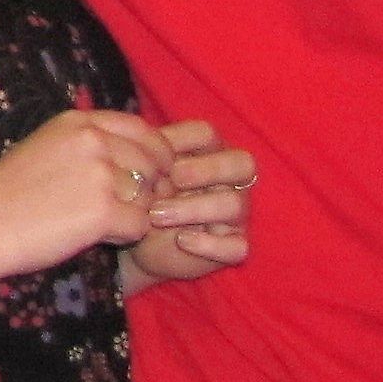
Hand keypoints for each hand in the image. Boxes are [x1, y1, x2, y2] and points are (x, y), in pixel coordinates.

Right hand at [0, 108, 179, 275]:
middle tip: (123, 206)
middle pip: (154, 163)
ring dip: (133, 212)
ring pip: (148, 196)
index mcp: (78, 122)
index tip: (154, 172)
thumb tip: (139, 157)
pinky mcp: (103, 210)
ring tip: (97, 222)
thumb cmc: (6, 193)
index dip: (156, 153)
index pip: (142, 129)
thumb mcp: (45, 147)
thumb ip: (88, 145)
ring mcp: (100, 174)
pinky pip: (140, 225)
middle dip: (148, 188)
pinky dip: (124, 236)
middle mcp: (93, 141)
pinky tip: (95, 236)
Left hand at [124, 118, 254, 287]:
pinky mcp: (234, 246)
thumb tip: (144, 156)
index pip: (208, 134)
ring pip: (235, 204)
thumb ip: (147, 163)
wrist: (141, 247)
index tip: (157, 156)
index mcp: (206, 154)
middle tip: (172, 179)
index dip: (184, 140)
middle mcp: (229, 182)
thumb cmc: (146, 202)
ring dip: (194, 208)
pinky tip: (181, 240)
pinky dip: (209, 243)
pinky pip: (238, 246)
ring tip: (157, 215)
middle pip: (241, 163)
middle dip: (205, 169)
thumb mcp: (143, 180)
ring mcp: (236, 215)